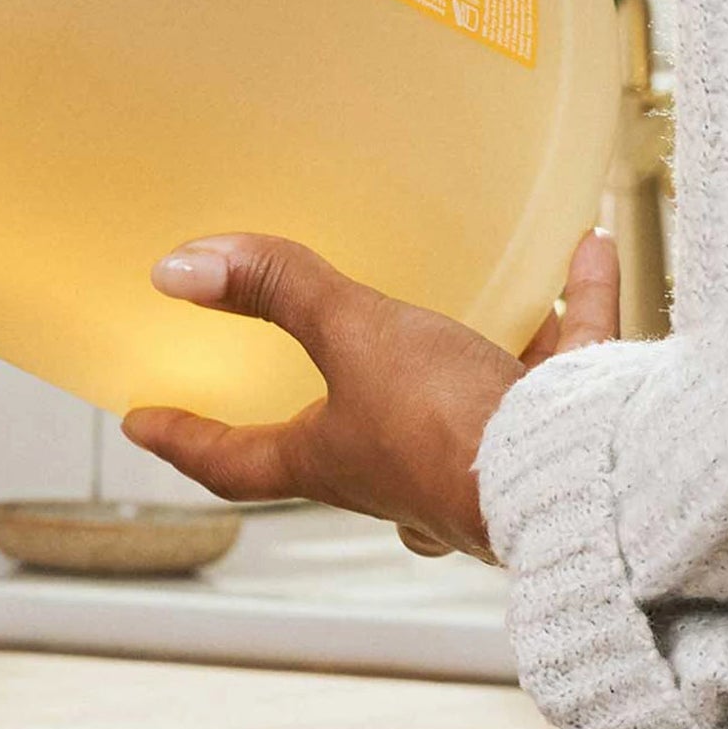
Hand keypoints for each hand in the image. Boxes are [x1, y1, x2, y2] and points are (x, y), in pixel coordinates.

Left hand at [121, 229, 620, 560]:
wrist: (585, 478)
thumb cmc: (455, 425)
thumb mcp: (354, 337)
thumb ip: (277, 292)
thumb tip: (178, 270)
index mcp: (337, 463)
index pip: (235, 464)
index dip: (185, 440)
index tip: (141, 424)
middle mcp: (406, 475)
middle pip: (352, 447)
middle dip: (336, 412)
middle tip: (316, 384)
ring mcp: (486, 462)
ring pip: (468, 404)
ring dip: (477, 346)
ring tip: (489, 298)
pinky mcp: (563, 435)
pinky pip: (564, 364)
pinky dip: (573, 307)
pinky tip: (586, 250)